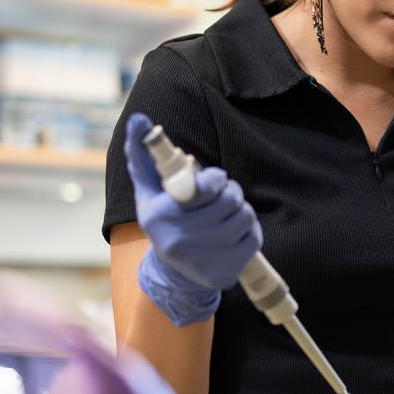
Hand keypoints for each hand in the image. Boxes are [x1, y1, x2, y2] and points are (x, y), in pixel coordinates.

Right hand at [124, 113, 262, 325]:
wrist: (170, 272)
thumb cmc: (163, 217)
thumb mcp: (148, 188)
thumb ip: (142, 153)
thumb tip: (139, 119)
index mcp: (160, 214)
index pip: (206, 187)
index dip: (217, 179)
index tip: (216, 180)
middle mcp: (178, 240)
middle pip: (231, 201)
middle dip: (231, 192)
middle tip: (225, 195)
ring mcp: (201, 260)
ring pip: (245, 218)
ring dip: (241, 211)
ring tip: (229, 213)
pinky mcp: (223, 274)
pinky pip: (254, 239)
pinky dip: (250, 231)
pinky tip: (235, 232)